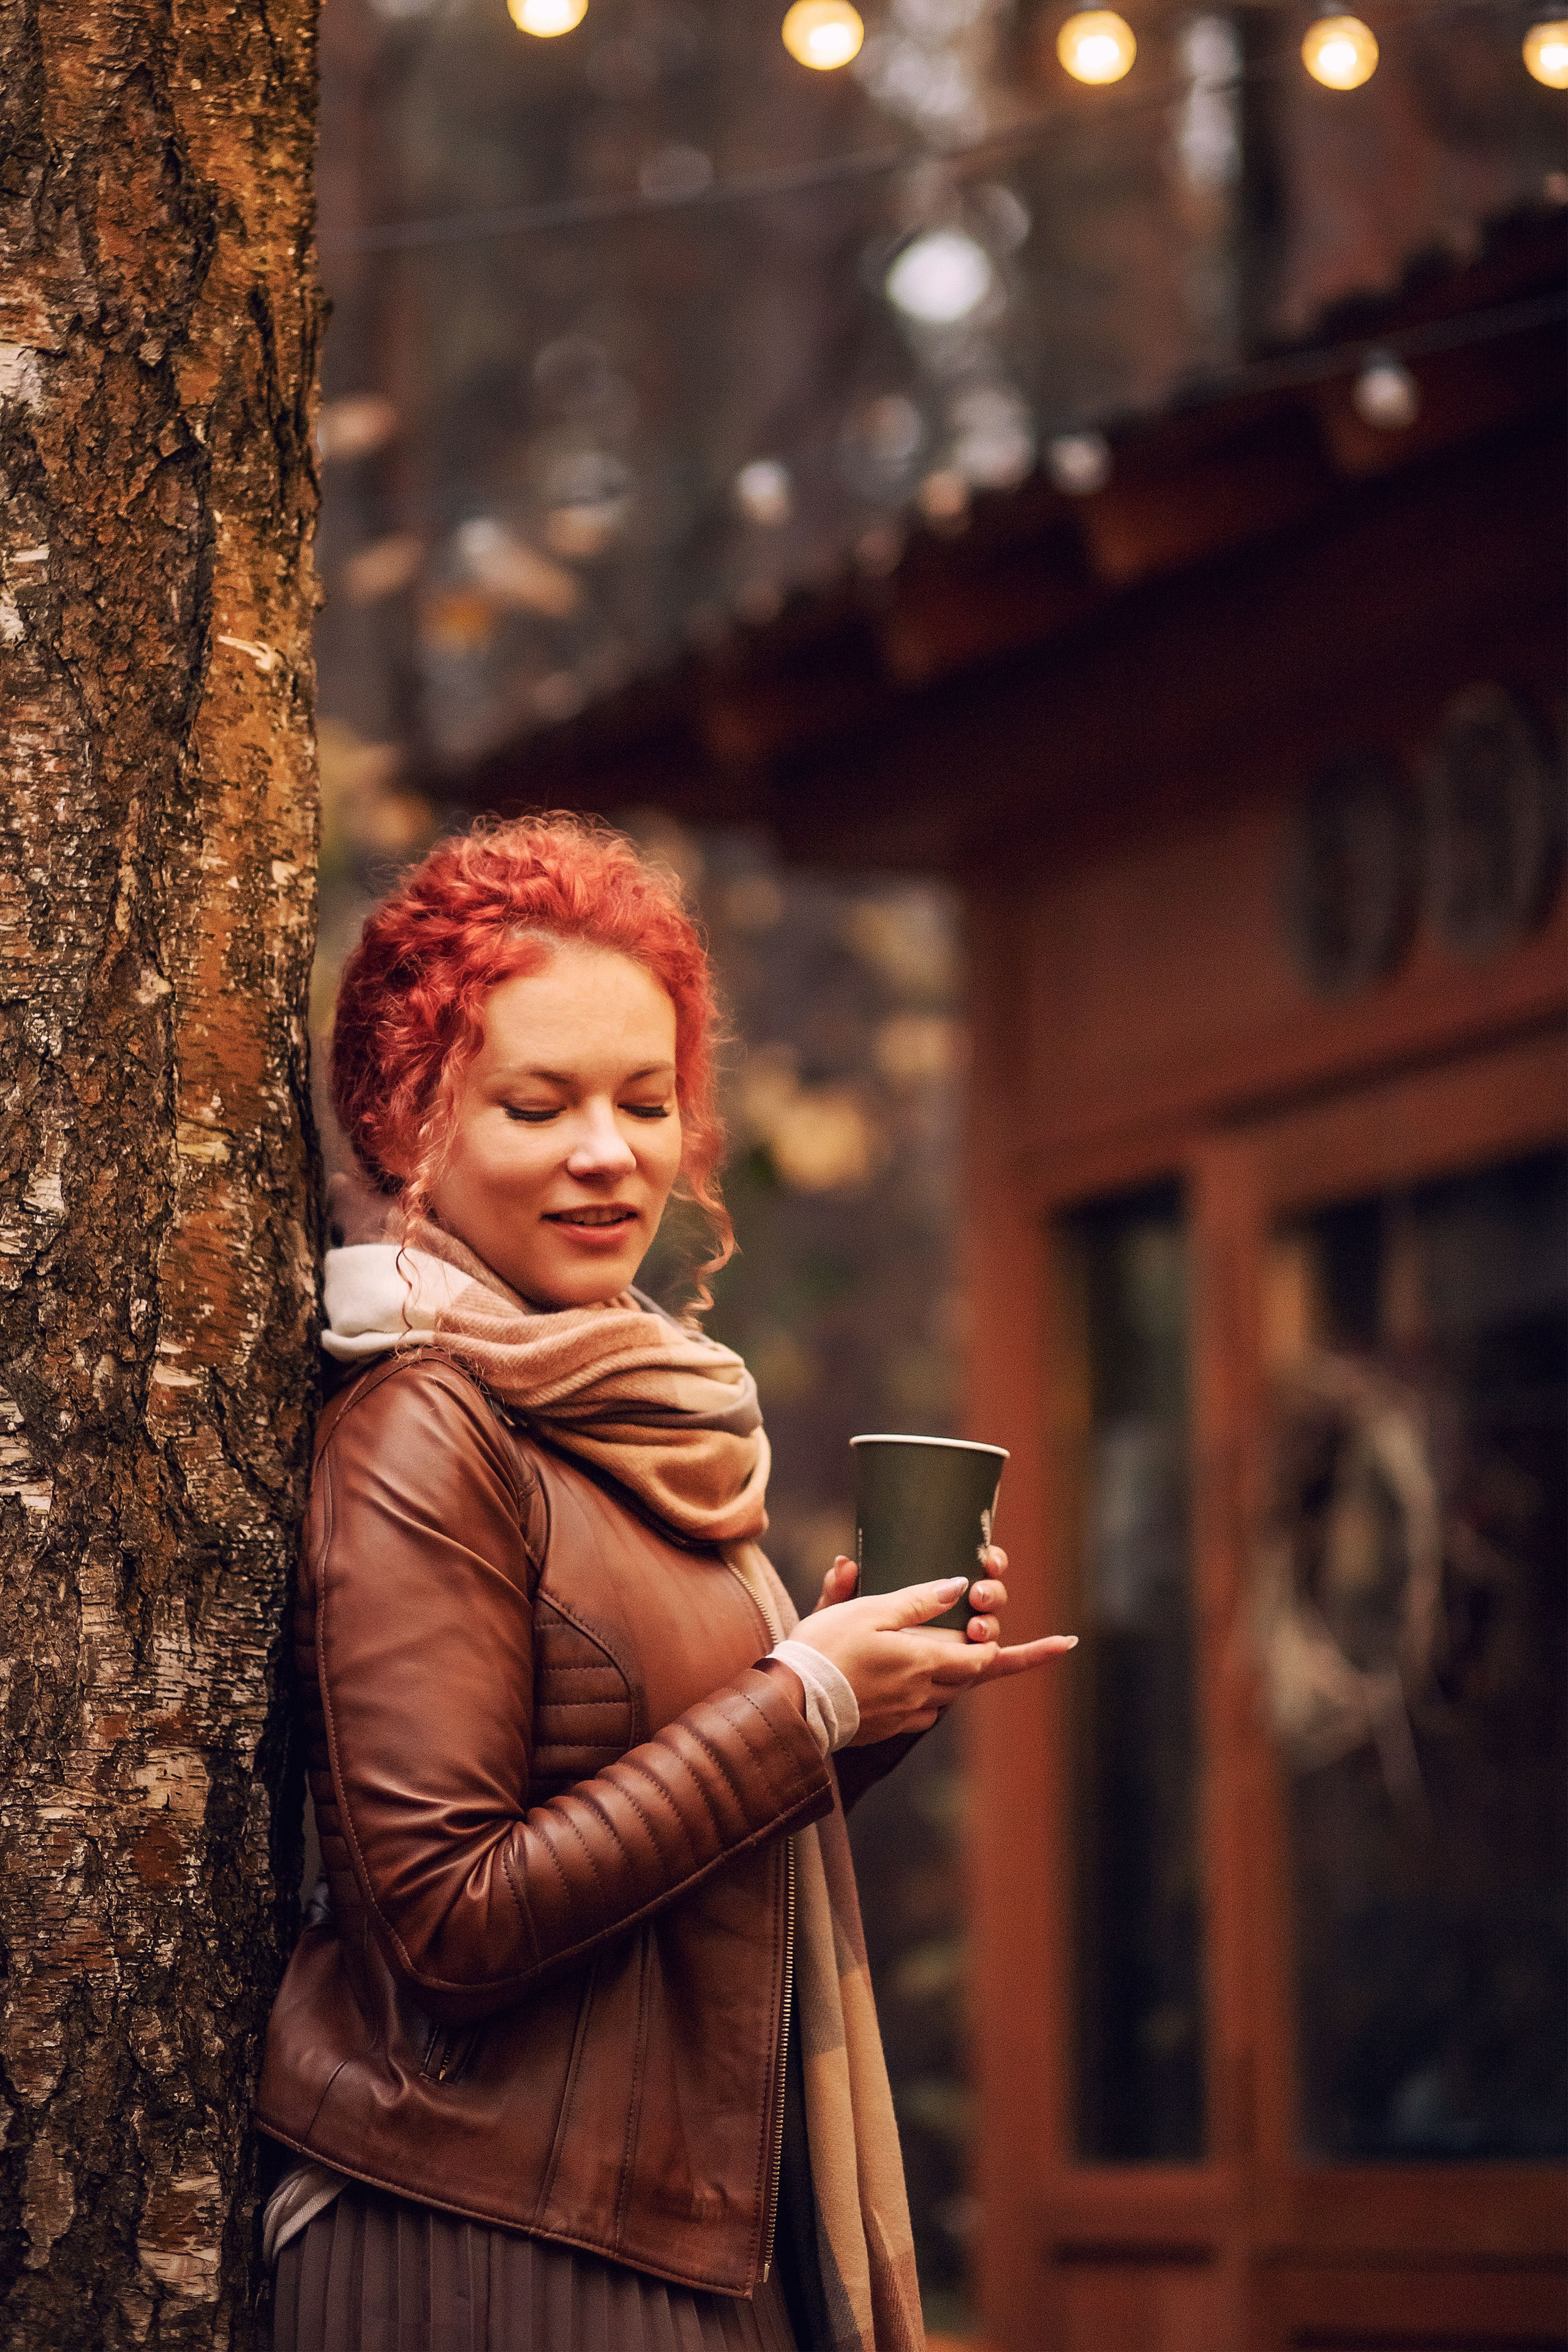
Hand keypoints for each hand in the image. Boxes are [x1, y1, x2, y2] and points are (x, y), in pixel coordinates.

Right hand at [796, 1552, 1076, 1744]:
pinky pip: (924, 1705)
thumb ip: (918, 1600)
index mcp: (928, 1662)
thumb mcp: (870, 1610)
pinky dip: (926, 1685)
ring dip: (955, 1667)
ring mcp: (910, 1713)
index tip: (1066, 1642)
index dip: (1030, 1651)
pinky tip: (906, 1666)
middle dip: (985, 1650)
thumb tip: (959, 1586)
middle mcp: (927, 1693)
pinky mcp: (891, 1726)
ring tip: (947, 1640)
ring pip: (950, 1689)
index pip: (991, 1658)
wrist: (793, 1703)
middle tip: (986, 1622)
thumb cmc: (827, 1650)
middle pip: (973, 1673)